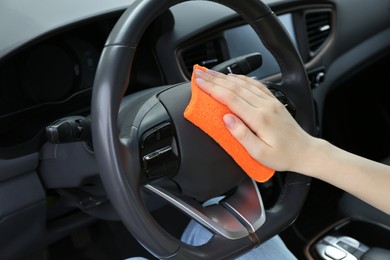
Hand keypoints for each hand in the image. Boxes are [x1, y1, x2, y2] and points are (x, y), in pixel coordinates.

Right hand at [194, 68, 316, 172]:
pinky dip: (242, 78)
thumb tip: (226, 119)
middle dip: (214, 79)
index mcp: (259, 118)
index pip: (231, 98)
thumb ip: (242, 135)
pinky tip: (233, 76)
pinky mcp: (273, 101)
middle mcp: (265, 106)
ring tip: (210, 73)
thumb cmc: (282, 155)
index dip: (212, 89)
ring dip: (225, 77)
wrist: (305, 151)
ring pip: (244, 84)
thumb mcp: (259, 153)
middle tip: (199, 74)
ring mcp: (270, 101)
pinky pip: (255, 85)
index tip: (199, 83)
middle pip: (235, 87)